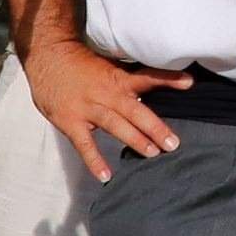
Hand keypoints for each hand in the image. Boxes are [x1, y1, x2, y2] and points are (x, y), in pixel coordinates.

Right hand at [26, 33, 186, 179]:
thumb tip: (159, 87)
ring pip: (114, 125)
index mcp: (117, 78)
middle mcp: (105, 93)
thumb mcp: (110, 66)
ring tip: (153, 154)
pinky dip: (94, 160)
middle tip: (173, 143)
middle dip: (155, 127)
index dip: (167, 79)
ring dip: (134, 140)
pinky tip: (106, 176)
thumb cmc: (82, 65)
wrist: (47, 58)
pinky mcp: (70, 122)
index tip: (188, 82)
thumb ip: (130, 79)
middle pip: (134, 110)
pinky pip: (84, 144)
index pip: (147, 77)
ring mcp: (87, 108)